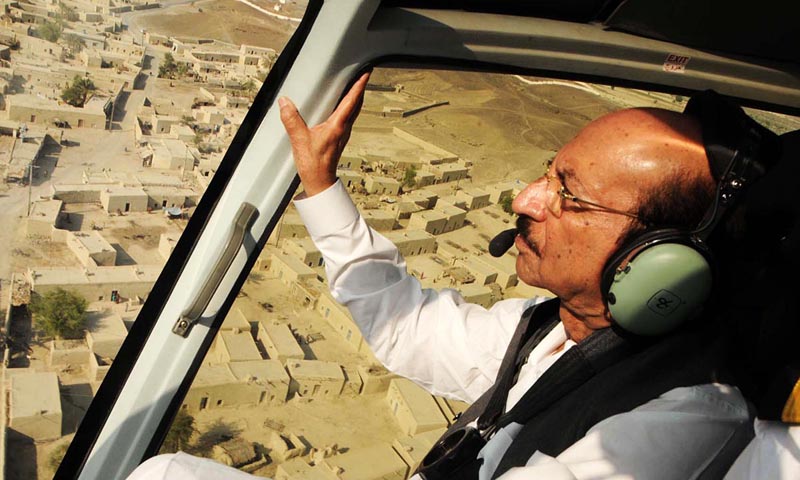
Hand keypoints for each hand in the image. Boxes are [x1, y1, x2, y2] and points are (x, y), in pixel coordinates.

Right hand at [279, 72, 369, 196]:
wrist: (319, 182)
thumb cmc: (313, 165)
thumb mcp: (299, 140)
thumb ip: (292, 120)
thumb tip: (285, 103)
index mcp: (338, 126)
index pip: (352, 100)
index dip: (359, 85)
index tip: (366, 73)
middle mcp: (343, 128)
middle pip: (356, 104)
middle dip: (360, 88)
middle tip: (363, 75)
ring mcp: (342, 134)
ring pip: (353, 111)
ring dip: (355, 98)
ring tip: (354, 86)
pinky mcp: (338, 138)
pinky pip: (346, 118)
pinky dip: (347, 108)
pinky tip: (341, 107)